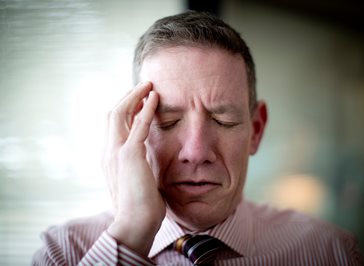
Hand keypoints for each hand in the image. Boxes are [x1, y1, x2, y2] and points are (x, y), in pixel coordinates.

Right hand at [103, 82, 164, 255]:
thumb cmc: (139, 206)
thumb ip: (137, 166)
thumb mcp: (136, 180)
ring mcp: (116, 151)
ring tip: (149, 85)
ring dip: (135, 96)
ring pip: (120, 113)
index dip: (124, 109)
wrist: (135, 223)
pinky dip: (146, 108)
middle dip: (127, 97)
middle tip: (143, 87)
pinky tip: (155, 97)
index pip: (113, 125)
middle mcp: (108, 150)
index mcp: (110, 157)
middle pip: (113, 113)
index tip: (138, 100)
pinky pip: (138, 124)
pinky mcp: (130, 154)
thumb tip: (145, 159)